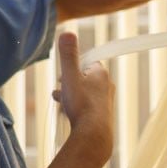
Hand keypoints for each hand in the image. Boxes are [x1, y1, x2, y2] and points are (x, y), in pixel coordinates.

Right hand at [52, 31, 113, 163]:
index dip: (73, 68)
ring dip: (72, 95)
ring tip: (60, 103)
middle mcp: (107, 85)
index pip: (87, 63)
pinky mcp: (104, 115)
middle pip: (85, 78)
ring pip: (86, 93)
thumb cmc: (82, 105)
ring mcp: (106, 101)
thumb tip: (67, 32)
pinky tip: (69, 115)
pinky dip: (78, 107)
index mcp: (101, 73)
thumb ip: (68, 55)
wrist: (94, 135)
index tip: (63, 77)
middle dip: (70, 83)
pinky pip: (88, 106)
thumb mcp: (70, 77)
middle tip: (59, 91)